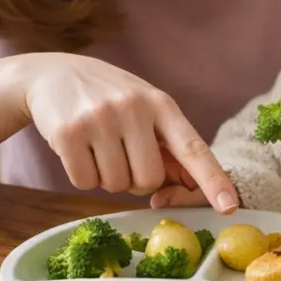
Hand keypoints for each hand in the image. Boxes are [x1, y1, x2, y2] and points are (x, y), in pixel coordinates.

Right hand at [16, 53, 237, 210]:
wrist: (51, 73)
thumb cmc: (107, 97)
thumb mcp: (142, 108)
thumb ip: (166, 143)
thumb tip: (190, 186)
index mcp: (161, 104)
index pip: (193, 148)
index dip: (213, 180)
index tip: (229, 207)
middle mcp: (134, 108)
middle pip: (149, 180)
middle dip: (135, 180)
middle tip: (120, 153)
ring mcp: (100, 119)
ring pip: (116, 185)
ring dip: (106, 176)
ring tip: (96, 144)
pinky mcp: (69, 133)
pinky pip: (85, 182)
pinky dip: (81, 176)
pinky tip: (76, 148)